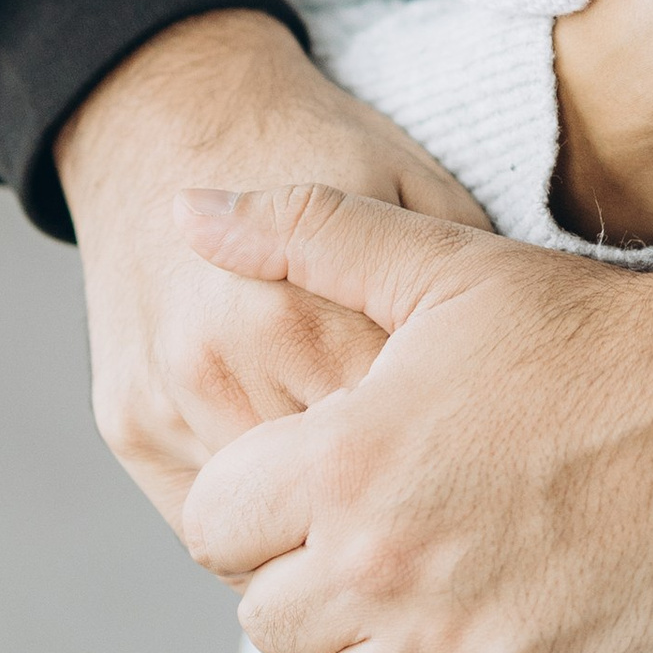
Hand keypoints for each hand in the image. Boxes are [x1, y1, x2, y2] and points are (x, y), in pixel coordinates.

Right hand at [54, 9, 488, 530]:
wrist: (169, 114)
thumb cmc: (313, 147)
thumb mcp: (410, 183)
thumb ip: (458, 280)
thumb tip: (523, 379)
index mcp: (307, 313)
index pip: (398, 449)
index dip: (449, 469)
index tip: (488, 473)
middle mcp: (226, 365)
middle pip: (326, 506)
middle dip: (388, 517)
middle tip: (446, 514)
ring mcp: (169, 404)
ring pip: (259, 534)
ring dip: (321, 538)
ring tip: (384, 518)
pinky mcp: (130, 428)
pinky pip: (200, 523)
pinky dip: (258, 535)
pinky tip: (308, 507)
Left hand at [174, 174, 652, 652]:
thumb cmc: (598, 328)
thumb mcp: (446, 262)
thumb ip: (305, 233)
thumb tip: (187, 207)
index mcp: (347, 458)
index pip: (213, 527)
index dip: (257, 506)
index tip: (316, 487)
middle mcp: (386, 565)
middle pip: (269, 624)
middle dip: (311, 583)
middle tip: (390, 540)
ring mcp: (458, 646)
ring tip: (438, 597)